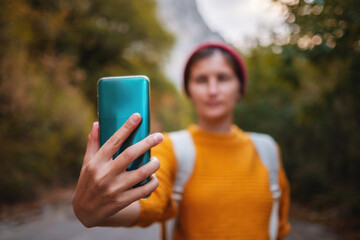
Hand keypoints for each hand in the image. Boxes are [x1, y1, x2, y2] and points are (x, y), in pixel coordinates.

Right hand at [72, 113, 161, 227]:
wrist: (84, 212)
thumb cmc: (87, 182)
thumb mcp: (87, 163)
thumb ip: (93, 143)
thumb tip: (97, 123)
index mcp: (96, 162)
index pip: (113, 141)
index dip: (126, 127)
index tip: (138, 116)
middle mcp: (105, 174)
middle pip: (130, 154)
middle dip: (147, 143)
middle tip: (159, 136)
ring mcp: (114, 189)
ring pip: (141, 173)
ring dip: (153, 164)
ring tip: (156, 159)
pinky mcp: (122, 201)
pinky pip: (144, 190)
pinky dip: (153, 182)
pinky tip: (154, 177)